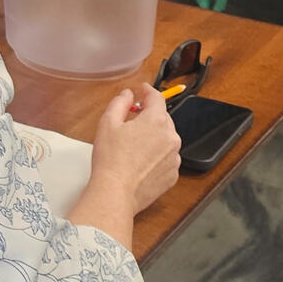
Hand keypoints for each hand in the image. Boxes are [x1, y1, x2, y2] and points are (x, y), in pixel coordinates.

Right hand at [89, 87, 182, 214]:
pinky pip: (167, 158)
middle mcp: (171, 138)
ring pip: (166, 139)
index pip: (157, 98)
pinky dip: (157, 155)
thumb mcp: (108, 122)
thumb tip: (128, 95)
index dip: (148, 91)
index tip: (143, 90)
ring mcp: (174, 158)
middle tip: (133, 120)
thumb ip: (120, 102)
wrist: (116, 192)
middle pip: (163, 118)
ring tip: (134, 146)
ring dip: (154, 137)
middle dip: (149, 116)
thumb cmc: (111, 159)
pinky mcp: (172, 175)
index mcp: (156, 121)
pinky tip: (140, 161)